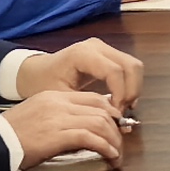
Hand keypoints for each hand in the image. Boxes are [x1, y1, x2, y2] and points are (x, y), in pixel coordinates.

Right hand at [0, 89, 127, 170]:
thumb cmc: (11, 134)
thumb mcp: (37, 116)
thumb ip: (59, 117)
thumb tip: (82, 129)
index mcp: (54, 96)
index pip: (93, 98)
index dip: (111, 112)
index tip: (117, 125)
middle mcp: (58, 103)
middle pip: (101, 109)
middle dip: (116, 127)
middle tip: (120, 141)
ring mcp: (58, 118)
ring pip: (100, 122)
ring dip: (113, 140)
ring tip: (116, 154)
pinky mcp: (57, 135)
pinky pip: (90, 137)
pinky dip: (105, 147)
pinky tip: (109, 155)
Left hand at [18, 38, 141, 106]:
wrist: (34, 72)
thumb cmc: (44, 85)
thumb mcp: (62, 99)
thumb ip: (89, 109)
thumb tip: (117, 124)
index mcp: (82, 54)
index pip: (114, 71)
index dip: (121, 95)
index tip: (116, 115)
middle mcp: (97, 46)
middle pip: (131, 66)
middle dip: (132, 92)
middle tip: (122, 113)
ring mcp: (104, 48)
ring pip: (134, 66)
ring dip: (133, 89)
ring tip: (122, 108)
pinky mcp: (108, 54)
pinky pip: (129, 68)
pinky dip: (130, 85)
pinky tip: (121, 101)